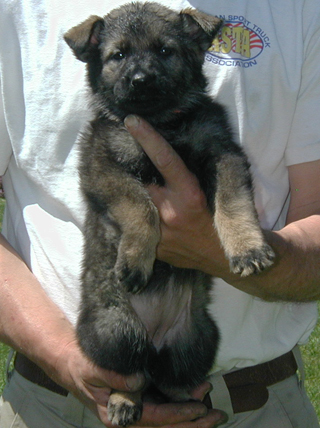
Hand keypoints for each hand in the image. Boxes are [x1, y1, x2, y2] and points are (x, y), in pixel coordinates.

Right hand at [54, 339, 226, 426]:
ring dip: (190, 416)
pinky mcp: (139, 400)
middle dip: (192, 424)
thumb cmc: (81, 366)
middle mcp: (130, 417)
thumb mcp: (93, 370)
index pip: (154, 419)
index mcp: (119, 415)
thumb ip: (114, 376)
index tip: (198, 408)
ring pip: (167, 420)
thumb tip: (139, 382)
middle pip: (166, 427)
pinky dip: (180, 404)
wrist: (70, 362)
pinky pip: (163, 407)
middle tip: (218, 416)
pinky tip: (195, 395)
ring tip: (212, 409)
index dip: (177, 415)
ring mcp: (135, 410)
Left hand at [124, 115, 228, 276]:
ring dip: (135, 198)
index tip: (131, 121)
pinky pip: (139, 227)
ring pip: (136, 207)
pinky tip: (145, 218)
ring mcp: (160, 234)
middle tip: (124, 163)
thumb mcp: (209, 192)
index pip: (166, 160)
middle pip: (141, 184)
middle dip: (133, 174)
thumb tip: (164, 154)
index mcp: (190, 195)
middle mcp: (171, 213)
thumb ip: (186, 177)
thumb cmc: (218, 219)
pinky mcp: (155, 249)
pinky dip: (139, 219)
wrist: (222, 258)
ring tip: (141, 196)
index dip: (148, 138)